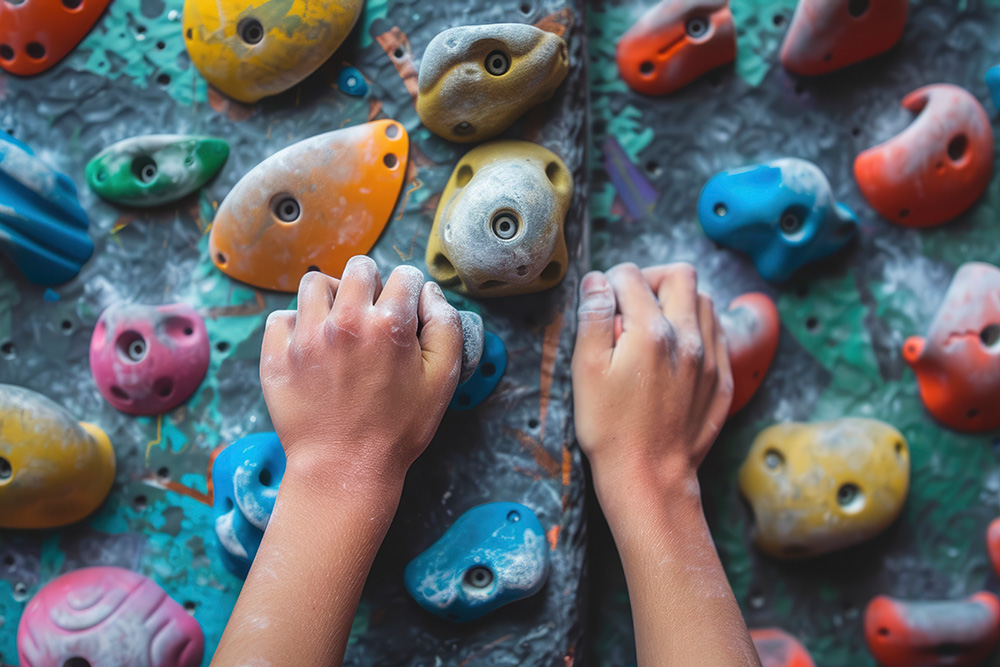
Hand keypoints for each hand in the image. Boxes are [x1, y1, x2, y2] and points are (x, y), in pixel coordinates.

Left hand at [260, 256, 463, 490]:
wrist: (344, 469)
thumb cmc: (398, 429)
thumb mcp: (444, 381)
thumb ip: (446, 327)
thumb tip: (430, 294)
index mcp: (389, 324)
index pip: (405, 276)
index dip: (411, 292)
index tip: (406, 312)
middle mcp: (346, 321)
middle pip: (359, 268)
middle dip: (372, 284)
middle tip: (373, 314)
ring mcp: (306, 336)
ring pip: (315, 284)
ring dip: (331, 296)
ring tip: (338, 322)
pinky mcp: (277, 355)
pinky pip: (281, 317)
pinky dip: (295, 325)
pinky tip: (310, 346)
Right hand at [571, 262, 732, 495]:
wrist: (649, 478)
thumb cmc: (611, 429)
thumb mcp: (586, 371)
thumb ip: (593, 318)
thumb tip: (597, 282)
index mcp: (651, 332)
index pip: (631, 277)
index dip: (609, 282)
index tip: (600, 300)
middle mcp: (688, 339)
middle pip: (680, 276)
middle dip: (651, 279)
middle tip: (630, 302)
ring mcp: (710, 360)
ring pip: (705, 301)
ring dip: (678, 301)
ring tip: (653, 325)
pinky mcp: (721, 381)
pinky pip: (717, 335)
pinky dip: (696, 329)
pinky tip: (674, 350)